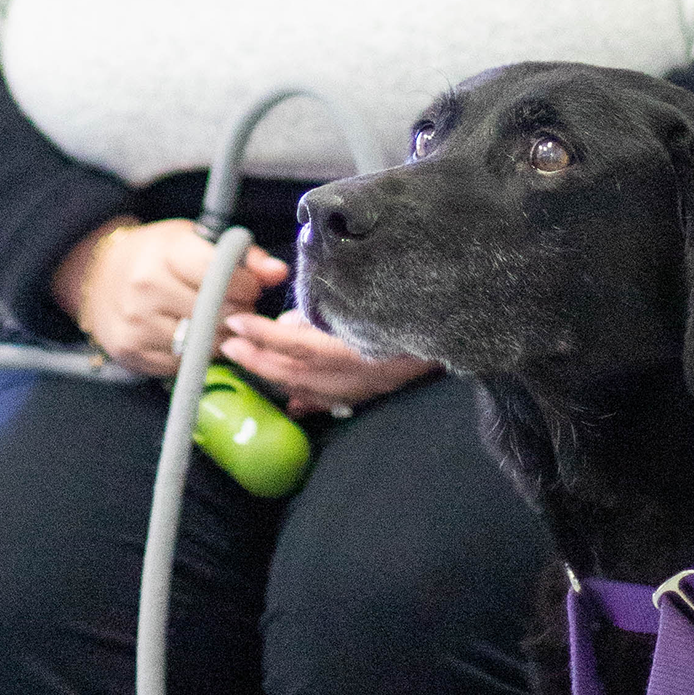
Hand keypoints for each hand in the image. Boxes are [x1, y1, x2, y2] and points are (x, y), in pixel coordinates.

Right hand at [52, 217, 289, 377]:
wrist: (97, 275)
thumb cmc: (155, 255)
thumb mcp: (195, 240)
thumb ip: (243, 255)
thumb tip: (279, 273)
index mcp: (165, 253)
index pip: (223, 276)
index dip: (247, 284)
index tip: (248, 285)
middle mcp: (146, 288)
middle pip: (217, 314)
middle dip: (239, 312)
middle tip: (237, 306)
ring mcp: (136, 323)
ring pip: (203, 344)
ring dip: (222, 337)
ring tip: (217, 322)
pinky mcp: (130, 351)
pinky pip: (181, 363)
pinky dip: (196, 355)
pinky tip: (193, 337)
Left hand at [219, 307, 436, 415]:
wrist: (466, 324)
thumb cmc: (421, 300)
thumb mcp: (374, 294)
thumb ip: (328, 308)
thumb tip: (289, 323)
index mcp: (360, 347)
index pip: (298, 343)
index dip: (263, 335)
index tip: (235, 322)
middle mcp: (362, 372)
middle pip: (298, 372)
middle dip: (258, 358)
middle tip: (228, 342)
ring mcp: (370, 385)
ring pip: (311, 389)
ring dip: (275, 375)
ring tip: (247, 359)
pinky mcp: (378, 390)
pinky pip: (333, 400)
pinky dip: (306, 398)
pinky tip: (289, 398)